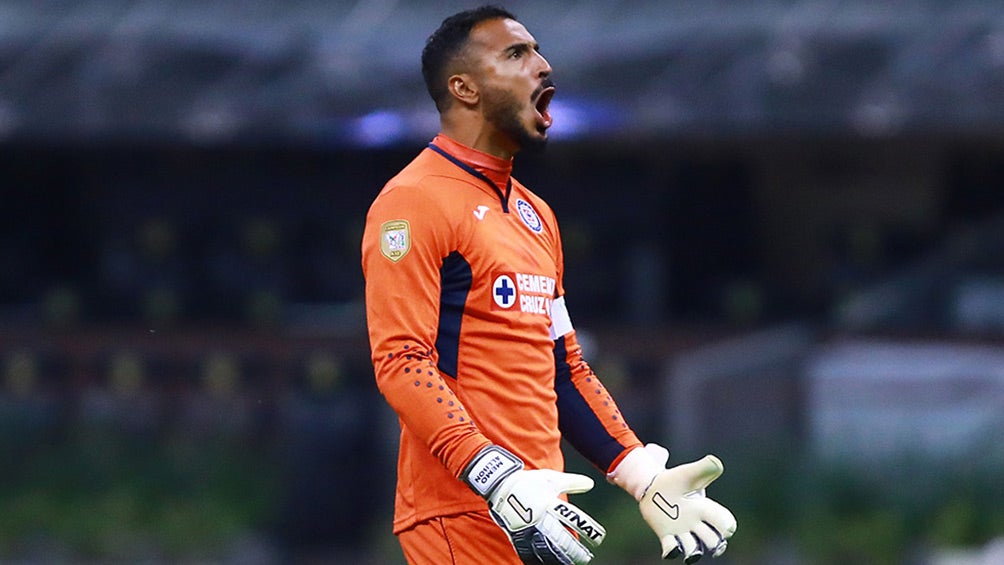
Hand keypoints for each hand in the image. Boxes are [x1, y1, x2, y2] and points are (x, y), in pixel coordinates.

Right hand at [463, 445, 604, 563]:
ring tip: (570, 563)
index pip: (574, 519)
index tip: (598, 538)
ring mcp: (527, 528)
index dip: (588, 529)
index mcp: (550, 503)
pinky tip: (548, 563)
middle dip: (574, 551)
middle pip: (561, 539)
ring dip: (560, 558)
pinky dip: (540, 560)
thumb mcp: (551, 478)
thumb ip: (572, 482)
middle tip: (585, 558)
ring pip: (546, 549)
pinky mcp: (517, 534)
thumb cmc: (528, 480)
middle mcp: (540, 517)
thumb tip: (591, 483)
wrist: (499, 483)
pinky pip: (529, 552)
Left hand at [609, 444, 736, 562]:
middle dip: (714, 542)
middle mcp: (696, 524)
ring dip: (694, 551)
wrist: (653, 486)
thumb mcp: (690, 473)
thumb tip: (717, 463)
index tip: (727, 527)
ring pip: (694, 549)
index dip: (727, 526)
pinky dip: (672, 551)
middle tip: (706, 536)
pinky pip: (672, 549)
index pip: (725, 524)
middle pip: (713, 541)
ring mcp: (682, 531)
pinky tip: (671, 547)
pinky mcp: (666, 535)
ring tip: (690, 549)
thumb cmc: (675, 480)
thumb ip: (705, 467)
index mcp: (705, 510)